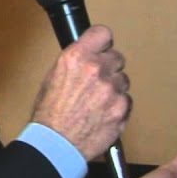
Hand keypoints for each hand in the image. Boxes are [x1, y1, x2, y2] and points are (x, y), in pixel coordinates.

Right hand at [31, 25, 130, 160]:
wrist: (56, 143)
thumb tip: (88, 58)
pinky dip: (118, 106)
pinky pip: (127, 100)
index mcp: (76, 57)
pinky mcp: (122, 107)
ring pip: (123, 80)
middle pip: (117, 57)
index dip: (102, 42)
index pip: (102, 33)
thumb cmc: (49, 115)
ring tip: (97, 102)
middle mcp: (96, 69)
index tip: (102, 47)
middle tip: (98, 81)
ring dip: (114, 88)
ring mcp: (112, 89)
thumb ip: (74, 64)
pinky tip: (102, 113)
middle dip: (109, 67)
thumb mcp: (53, 78)